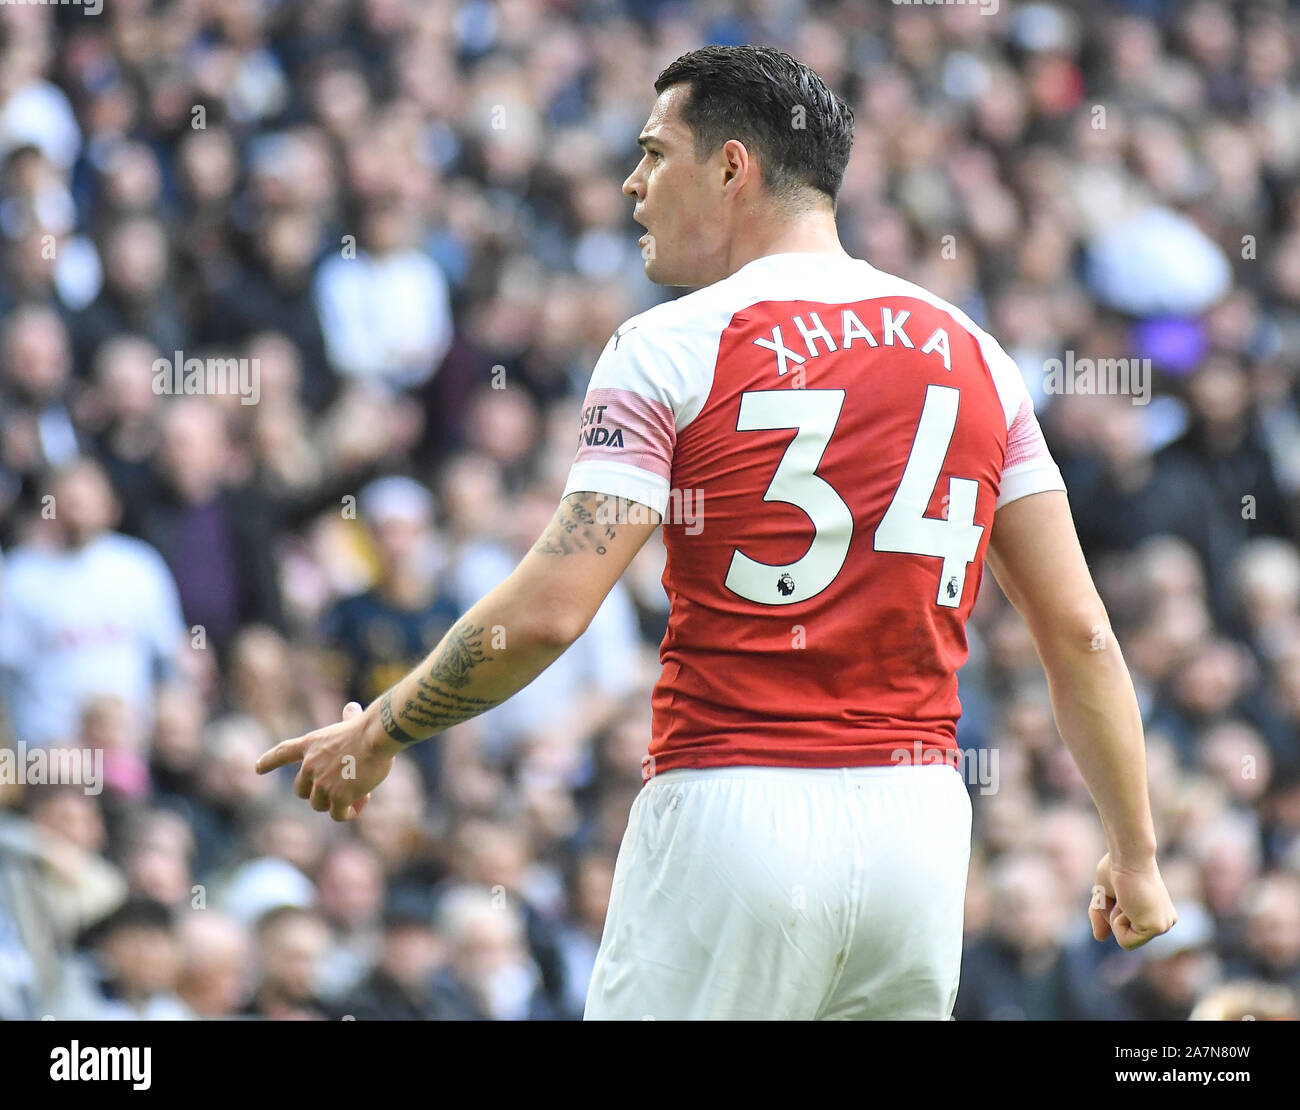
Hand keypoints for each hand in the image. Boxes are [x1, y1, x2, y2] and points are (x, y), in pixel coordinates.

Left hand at [255, 700, 403, 821]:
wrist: (377, 736)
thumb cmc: (370, 727)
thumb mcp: (351, 722)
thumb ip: (347, 719)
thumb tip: (352, 708)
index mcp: (311, 744)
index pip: (283, 752)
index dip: (269, 761)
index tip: (257, 768)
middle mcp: (310, 764)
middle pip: (301, 790)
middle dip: (318, 793)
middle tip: (344, 788)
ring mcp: (322, 782)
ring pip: (319, 805)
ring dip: (337, 804)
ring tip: (360, 794)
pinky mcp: (338, 796)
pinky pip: (338, 814)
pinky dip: (348, 812)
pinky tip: (362, 802)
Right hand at [1089, 852, 1176, 949]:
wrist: (1128, 856)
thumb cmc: (1117, 867)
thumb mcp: (1105, 894)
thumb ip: (1102, 916)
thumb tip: (1100, 938)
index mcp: (1157, 913)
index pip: (1127, 929)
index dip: (1112, 913)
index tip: (1121, 892)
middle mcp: (1165, 921)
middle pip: (1127, 936)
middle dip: (1113, 916)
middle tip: (1122, 894)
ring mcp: (1163, 925)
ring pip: (1126, 941)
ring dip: (1116, 918)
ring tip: (1126, 897)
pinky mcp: (1157, 928)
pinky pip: (1125, 941)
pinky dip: (1117, 922)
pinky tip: (1128, 903)